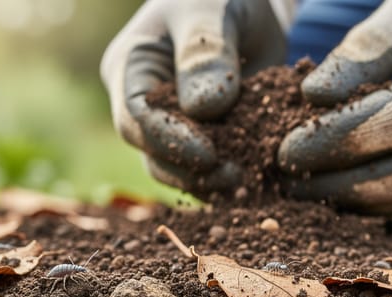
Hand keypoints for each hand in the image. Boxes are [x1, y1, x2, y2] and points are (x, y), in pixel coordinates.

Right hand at [101, 0, 291, 193]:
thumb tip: (204, 110)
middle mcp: (143, 104)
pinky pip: (212, 167)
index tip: (208, 156)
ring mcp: (173, 124)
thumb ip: (205, 53)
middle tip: (237, 178)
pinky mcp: (206, 137)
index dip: (169, 141)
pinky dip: (234, 176)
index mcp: (129, 67)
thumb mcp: (210, 9)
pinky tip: (262, 180)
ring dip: (214, 182)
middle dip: (193, 171)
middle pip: (154, 152)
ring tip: (252, 182)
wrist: (249, 4)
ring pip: (181, 168)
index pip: (135, 118)